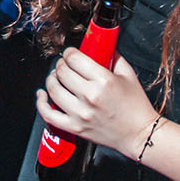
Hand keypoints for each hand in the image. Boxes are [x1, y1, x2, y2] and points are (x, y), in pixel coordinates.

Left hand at [36, 50, 157, 154]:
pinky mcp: (74, 128)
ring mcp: (80, 113)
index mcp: (104, 81)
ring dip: (52, 79)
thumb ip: (113, 57)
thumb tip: (101, 46)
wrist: (138, 134)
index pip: (74, 59)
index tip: (71, 54)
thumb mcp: (128, 75)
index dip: (69, 53)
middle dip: (61, 64)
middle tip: (65, 65)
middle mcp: (90, 96)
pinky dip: (41, 103)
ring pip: (53, 89)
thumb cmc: (136, 106)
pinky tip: (42, 95)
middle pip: (62, 72)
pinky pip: (49, 114)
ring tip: (57, 77)